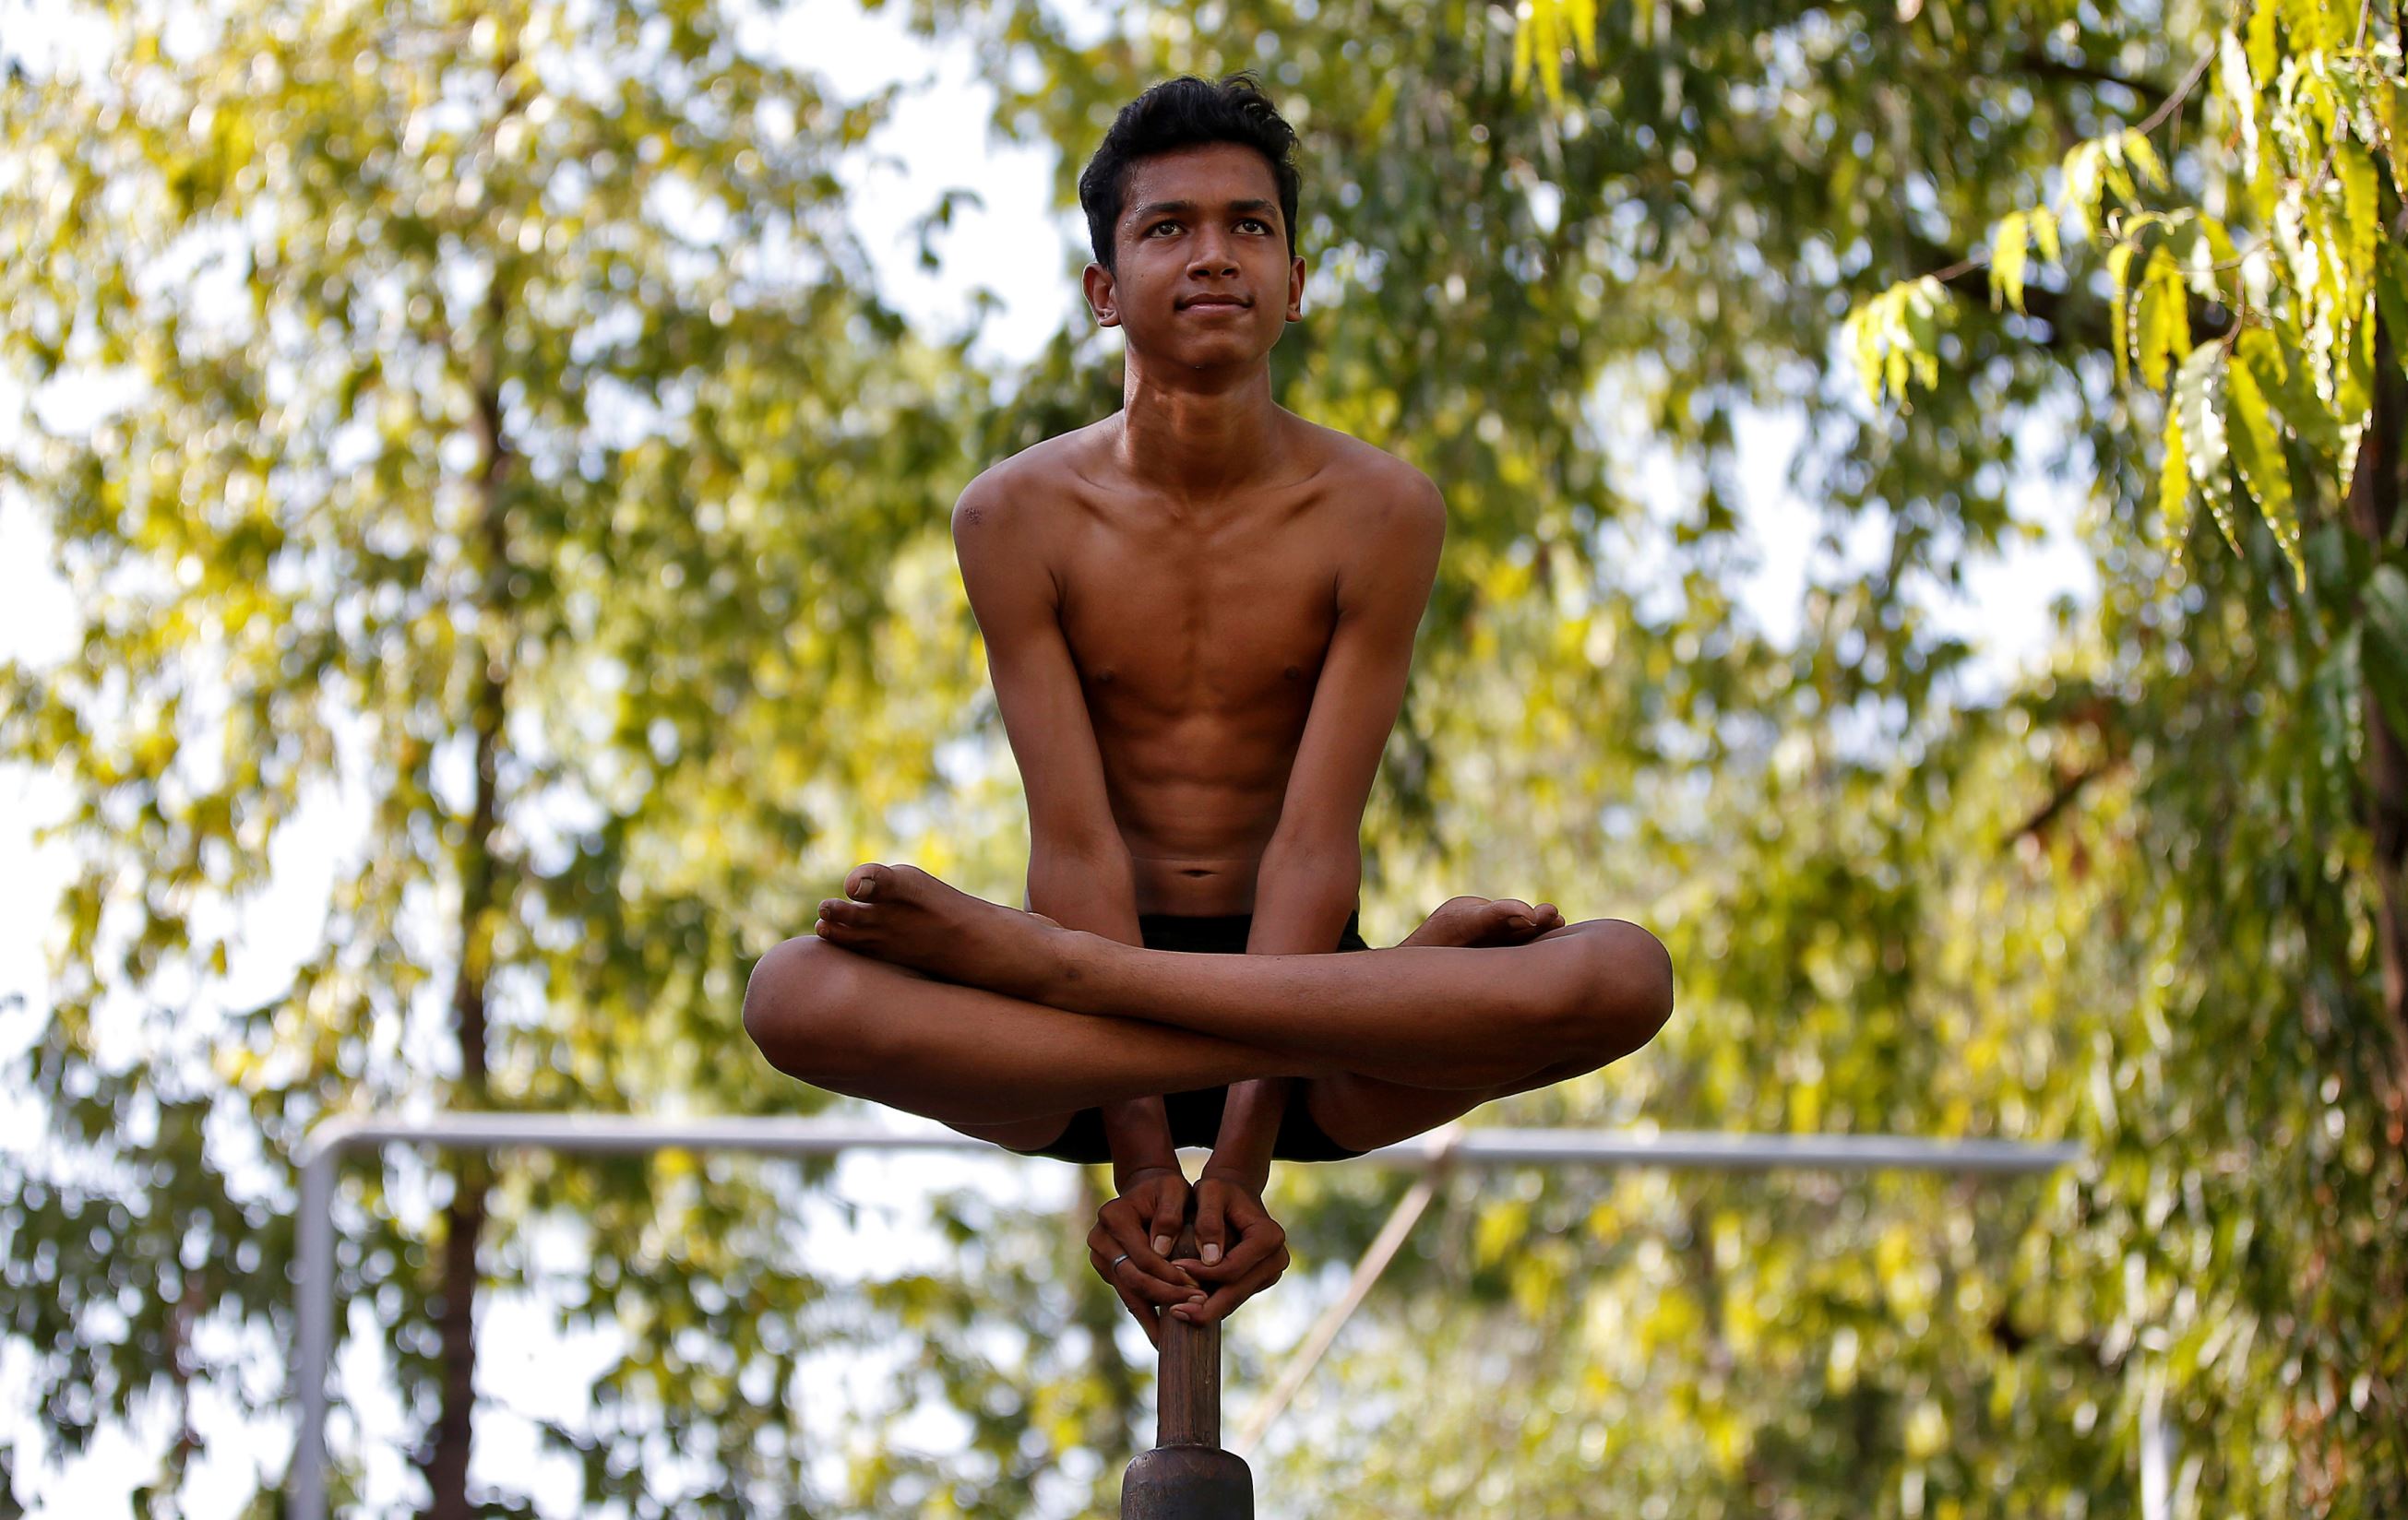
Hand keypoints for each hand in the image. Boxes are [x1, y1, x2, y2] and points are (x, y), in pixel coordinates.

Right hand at [1088, 1166, 1208, 1347]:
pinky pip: (1128, 1296)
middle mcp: (1100, 1238)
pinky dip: (1146, 1315)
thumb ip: (1169, 1215)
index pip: (1143, 1256)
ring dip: (1156, 1313)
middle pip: (1132, 1278)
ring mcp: (1100, 1257)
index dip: (1170, 1275)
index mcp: (1113, 1216)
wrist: (1148, 1191)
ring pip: (1128, 1293)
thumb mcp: (1174, 1191)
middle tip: (1195, 1307)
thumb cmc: (1166, 1191)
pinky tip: (1162, 1337)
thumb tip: (1161, 1250)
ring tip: (1179, 1333)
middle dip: (1165, 1296)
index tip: (1198, 1288)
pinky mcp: (1109, 1271)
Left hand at [1170, 1170, 1289, 1328]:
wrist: (1233, 1191)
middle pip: (1236, 1291)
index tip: (1175, 1270)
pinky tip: (1190, 1307)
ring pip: (1235, 1298)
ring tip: (1178, 1313)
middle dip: (1205, 1305)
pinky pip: (1234, 1296)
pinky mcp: (1259, 1280)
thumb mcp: (1209, 1192)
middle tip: (1174, 1312)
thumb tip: (1211, 1260)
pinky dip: (1213, 1303)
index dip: (1202, 1274)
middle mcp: (1277, 1258)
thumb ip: (1208, 1221)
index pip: (1232, 1268)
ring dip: (1207, 1308)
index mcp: (1269, 1237)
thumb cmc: (1218, 1189)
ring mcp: (1270, 1272)